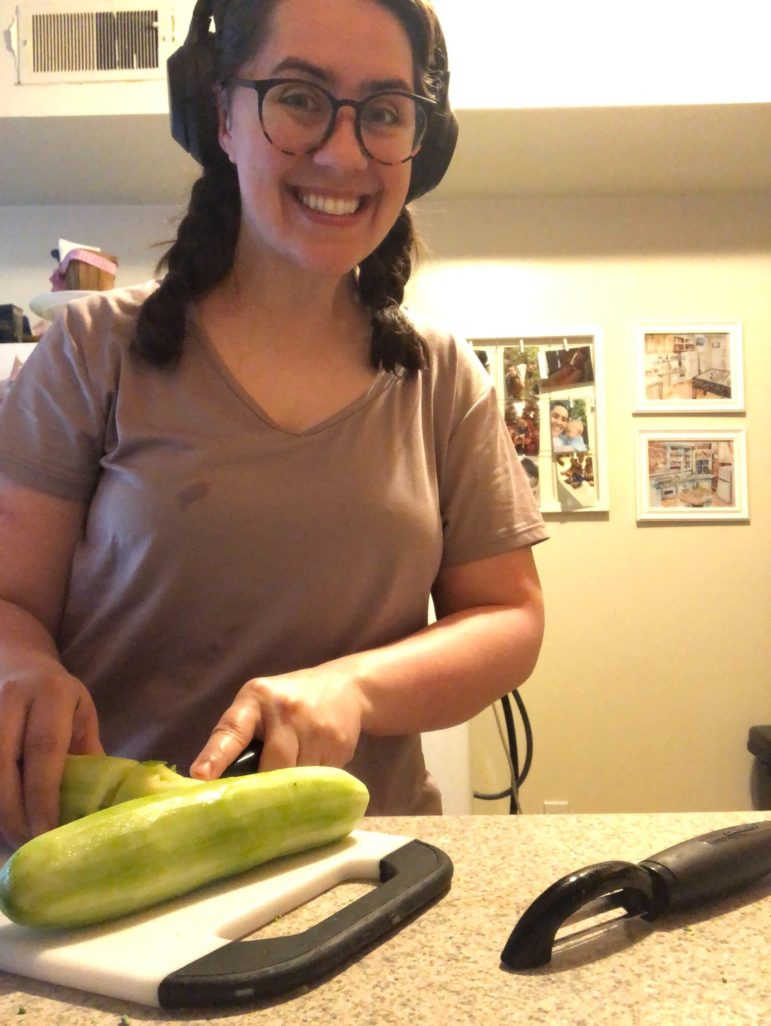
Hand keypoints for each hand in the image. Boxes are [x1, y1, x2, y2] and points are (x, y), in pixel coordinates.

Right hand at [0, 668, 102, 848]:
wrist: (17, 662)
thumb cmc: (58, 696)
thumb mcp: (81, 713)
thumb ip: (88, 753)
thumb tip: (100, 804)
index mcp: (51, 694)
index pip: (45, 750)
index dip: (44, 795)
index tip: (48, 832)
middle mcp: (11, 699)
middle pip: (5, 766)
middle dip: (15, 813)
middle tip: (30, 845)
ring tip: (15, 839)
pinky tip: (3, 820)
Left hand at [190, 666, 364, 780]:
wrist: (346, 687)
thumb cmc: (288, 702)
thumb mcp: (260, 705)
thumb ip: (239, 736)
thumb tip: (215, 785)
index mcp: (256, 698)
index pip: (232, 730)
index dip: (216, 755)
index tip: (201, 777)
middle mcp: (285, 710)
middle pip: (270, 766)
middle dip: (266, 785)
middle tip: (259, 802)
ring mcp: (315, 727)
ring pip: (296, 779)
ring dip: (292, 786)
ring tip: (295, 773)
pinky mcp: (338, 744)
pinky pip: (319, 781)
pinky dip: (313, 783)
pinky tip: (316, 763)